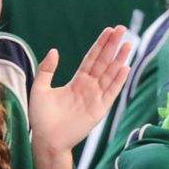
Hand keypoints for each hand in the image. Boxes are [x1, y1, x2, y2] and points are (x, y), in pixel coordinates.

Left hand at [28, 27, 131, 157]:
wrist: (46, 139)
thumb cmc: (41, 117)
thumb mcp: (40, 88)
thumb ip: (46, 70)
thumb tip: (55, 50)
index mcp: (77, 81)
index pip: (92, 58)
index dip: (100, 44)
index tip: (109, 30)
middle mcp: (89, 87)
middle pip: (104, 62)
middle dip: (113, 46)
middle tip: (122, 29)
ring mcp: (96, 98)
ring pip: (110, 75)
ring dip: (120, 60)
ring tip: (128, 44)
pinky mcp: (99, 110)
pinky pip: (111, 92)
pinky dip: (118, 81)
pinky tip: (125, 67)